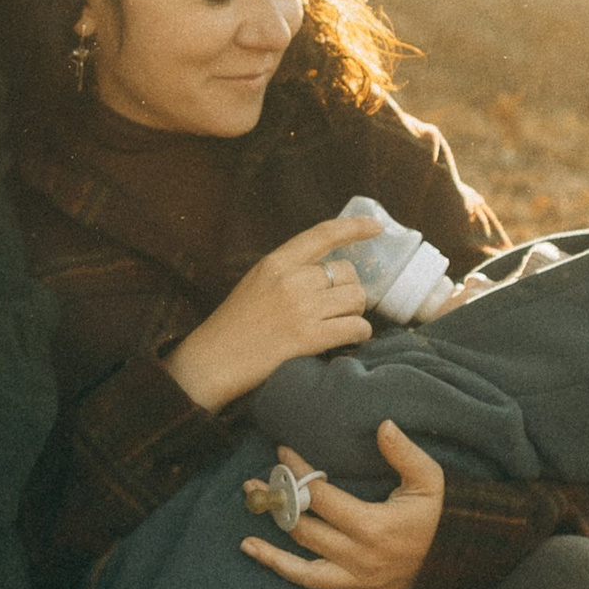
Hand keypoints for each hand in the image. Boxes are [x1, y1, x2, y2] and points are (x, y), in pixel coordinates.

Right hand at [168, 213, 384, 411]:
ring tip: (340, 324)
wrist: (212, 361)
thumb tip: (328, 271)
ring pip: (356, 299)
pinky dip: (359, 334)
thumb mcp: (256, 283)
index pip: (323, 234)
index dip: (355, 227)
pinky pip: (356, 327)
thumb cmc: (233, 326)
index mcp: (275, 262)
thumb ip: (288, 272)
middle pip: (347, 273)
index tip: (376, 226)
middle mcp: (290, 280)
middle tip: (339, 307)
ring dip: (355, 313)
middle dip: (350, 289)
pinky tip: (347, 339)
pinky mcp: (309, 338)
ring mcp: (301, 308)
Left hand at [239, 427, 446, 588]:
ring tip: (246, 544)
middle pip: (305, 533)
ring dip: (273, 559)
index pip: (320, 498)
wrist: (467, 554)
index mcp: (372, 526)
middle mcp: (360, 558)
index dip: (297, 475)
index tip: (281, 455)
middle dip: (276, 507)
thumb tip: (383, 424)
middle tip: (253, 488)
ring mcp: (361, 584)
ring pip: (306, 575)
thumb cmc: (445, 514)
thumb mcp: (430, 479)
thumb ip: (404, 453)